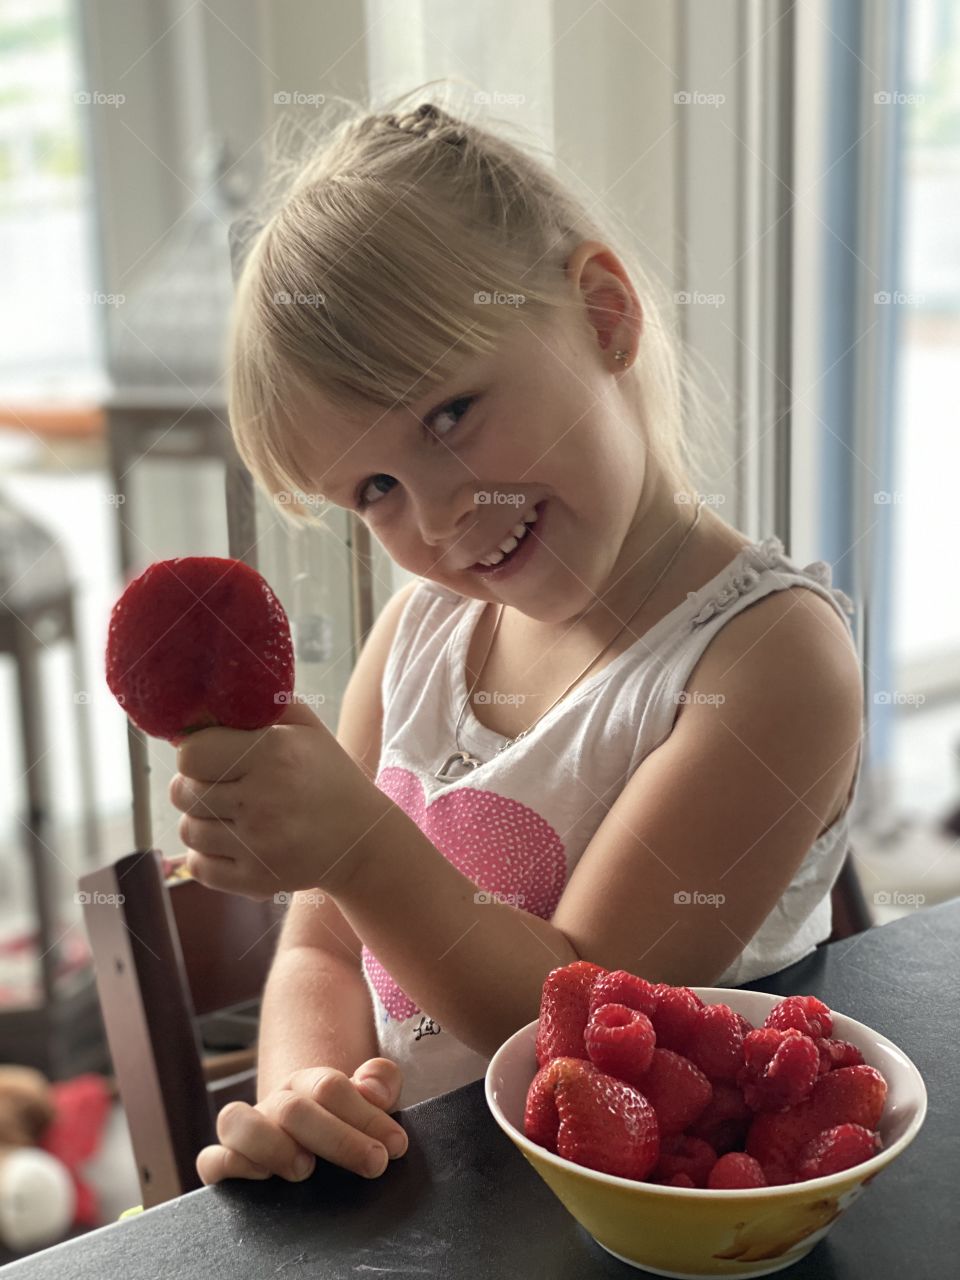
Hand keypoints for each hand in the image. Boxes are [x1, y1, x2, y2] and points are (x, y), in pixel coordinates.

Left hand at [168, 695, 389, 900]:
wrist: (361, 839)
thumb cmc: (326, 775)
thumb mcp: (306, 727)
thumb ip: (261, 703)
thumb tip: (208, 701)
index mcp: (273, 753)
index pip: (191, 754)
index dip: (196, 753)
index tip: (212, 756)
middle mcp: (263, 799)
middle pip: (183, 792)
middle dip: (194, 785)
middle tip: (218, 784)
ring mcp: (259, 844)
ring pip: (188, 830)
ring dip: (201, 820)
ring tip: (227, 813)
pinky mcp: (256, 880)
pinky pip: (198, 866)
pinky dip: (206, 855)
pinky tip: (230, 842)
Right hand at [196, 1058, 407, 1184]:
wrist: (309, 1138)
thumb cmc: (344, 1122)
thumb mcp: (369, 1100)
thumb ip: (380, 1082)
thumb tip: (373, 1088)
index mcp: (309, 1084)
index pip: (331, 1087)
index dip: (366, 1115)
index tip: (395, 1144)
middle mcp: (274, 1102)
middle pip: (294, 1108)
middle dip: (339, 1138)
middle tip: (374, 1162)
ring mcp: (247, 1130)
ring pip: (235, 1120)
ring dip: (272, 1144)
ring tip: (305, 1169)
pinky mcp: (225, 1161)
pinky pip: (210, 1159)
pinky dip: (229, 1165)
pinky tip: (263, 1179)